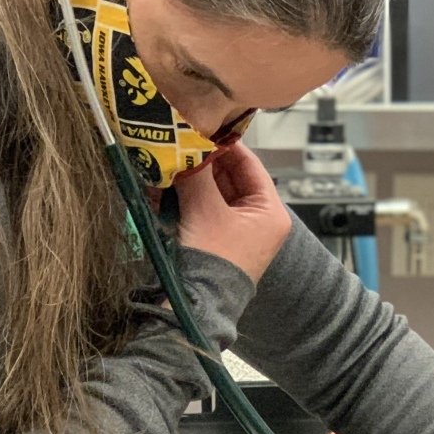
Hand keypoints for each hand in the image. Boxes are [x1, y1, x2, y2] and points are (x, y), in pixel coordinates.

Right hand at [173, 143, 291, 285]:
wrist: (197, 304)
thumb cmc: (213, 263)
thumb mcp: (204, 210)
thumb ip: (196, 174)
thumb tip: (186, 146)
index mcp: (269, 212)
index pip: (250, 165)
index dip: (225, 145)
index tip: (203, 129)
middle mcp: (258, 221)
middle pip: (229, 178)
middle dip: (201, 164)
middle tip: (180, 146)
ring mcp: (237, 232)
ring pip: (212, 193)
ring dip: (190, 181)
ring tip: (168, 165)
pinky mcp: (217, 241)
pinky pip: (201, 210)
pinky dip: (184, 199)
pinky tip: (164, 188)